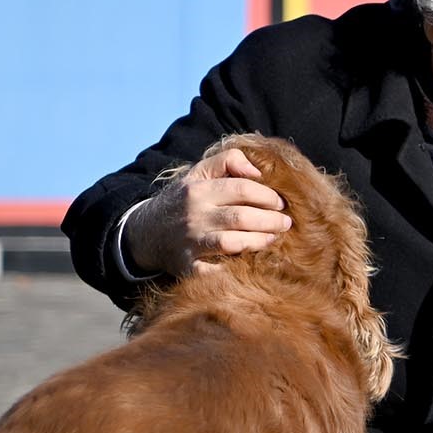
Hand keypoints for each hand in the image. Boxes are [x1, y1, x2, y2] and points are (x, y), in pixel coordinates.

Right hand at [124, 146, 291, 277]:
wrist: (146, 233)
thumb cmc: (184, 200)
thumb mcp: (199, 172)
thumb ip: (228, 161)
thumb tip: (257, 170)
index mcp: (198, 190)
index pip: (241, 189)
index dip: (267, 196)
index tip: (281, 203)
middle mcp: (194, 216)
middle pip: (241, 217)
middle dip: (270, 220)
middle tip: (286, 223)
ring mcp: (190, 243)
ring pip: (232, 243)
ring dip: (259, 241)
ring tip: (274, 238)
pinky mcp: (188, 267)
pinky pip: (215, 272)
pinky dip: (234, 269)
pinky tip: (250, 263)